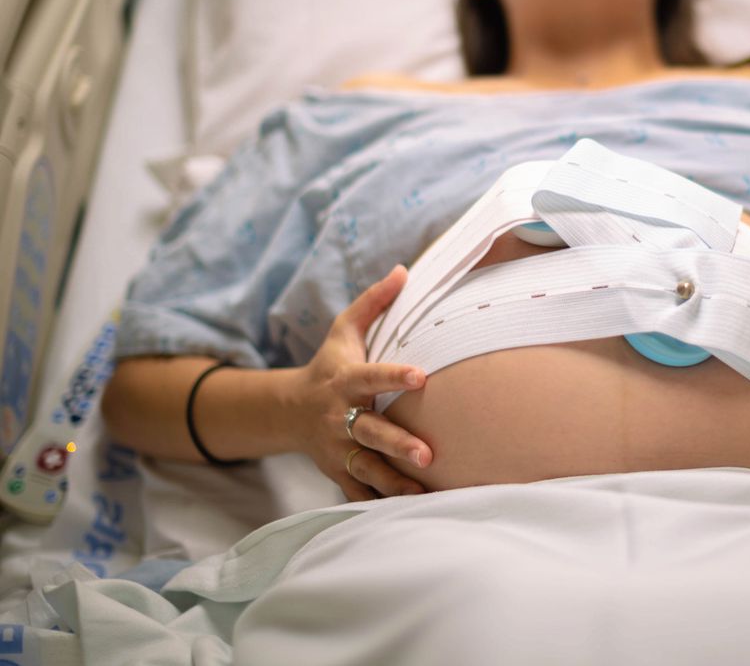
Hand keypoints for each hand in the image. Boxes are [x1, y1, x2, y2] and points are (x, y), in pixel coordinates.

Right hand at [286, 265, 433, 500]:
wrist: (289, 412)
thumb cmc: (330, 365)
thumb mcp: (343, 330)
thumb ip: (375, 302)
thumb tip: (405, 269)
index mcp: (346, 381)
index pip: (372, 376)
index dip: (395, 376)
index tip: (422, 375)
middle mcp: (340, 418)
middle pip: (371, 432)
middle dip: (398, 444)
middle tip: (428, 454)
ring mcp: (338, 449)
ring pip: (366, 469)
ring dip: (393, 482)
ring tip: (423, 490)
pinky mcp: (338, 472)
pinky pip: (359, 493)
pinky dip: (379, 504)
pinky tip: (409, 512)